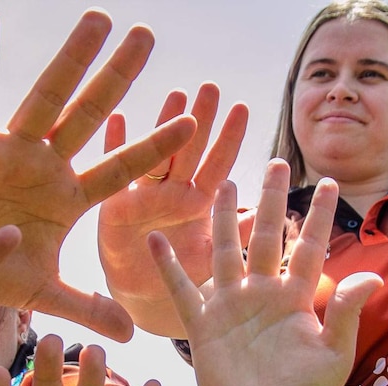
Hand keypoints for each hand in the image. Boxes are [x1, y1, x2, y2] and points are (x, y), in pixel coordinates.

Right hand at [0, 8, 196, 341]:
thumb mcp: (45, 292)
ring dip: (71, 60)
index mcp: (71, 197)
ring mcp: (12, 150)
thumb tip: (135, 334)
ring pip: (46, 98)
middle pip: (91, 115)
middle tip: (146, 34)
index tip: (193, 121)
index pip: (122, 168)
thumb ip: (88, 306)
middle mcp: (47, 164)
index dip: (155, 147)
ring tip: (98, 20)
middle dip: (118, 77)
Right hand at [98, 82, 247, 336]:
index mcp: (198, 202)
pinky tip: (117, 118)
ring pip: (154, 153)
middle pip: (188, 150)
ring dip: (162, 124)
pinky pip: (114, 171)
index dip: (229, 138)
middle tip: (211, 87)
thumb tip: (273, 217)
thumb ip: (237, 237)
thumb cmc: (182, 277)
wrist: (142, 296)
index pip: (218, 164)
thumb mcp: (212, 258)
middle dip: (199, 118)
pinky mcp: (115, 206)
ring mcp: (143, 195)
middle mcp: (172, 192)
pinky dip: (113, 145)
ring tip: (175, 94)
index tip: (242, 107)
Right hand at [148, 160, 380, 385]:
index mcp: (295, 298)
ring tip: (222, 184)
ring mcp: (230, 306)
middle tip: (275, 163)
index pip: (308, 247)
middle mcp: (262, 294)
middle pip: (265, 237)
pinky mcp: (203, 325)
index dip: (316, 216)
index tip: (325, 182)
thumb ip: (344, 313)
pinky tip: (155, 240)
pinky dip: (167, 266)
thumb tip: (369, 276)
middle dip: (270, 200)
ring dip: (223, 219)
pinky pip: (181, 290)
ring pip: (224, 251)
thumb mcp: (333, 354)